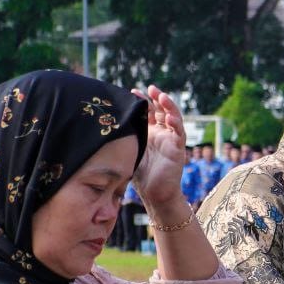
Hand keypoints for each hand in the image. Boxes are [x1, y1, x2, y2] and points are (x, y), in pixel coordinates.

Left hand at [130, 85, 187, 209]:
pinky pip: (179, 131)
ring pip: (173, 117)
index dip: (142, 102)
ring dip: (168, 105)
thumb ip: (123, 139)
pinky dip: (175, 121)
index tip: (132, 91)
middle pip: (160, 110)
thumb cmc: (140, 177)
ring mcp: (171, 139)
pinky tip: (169, 115)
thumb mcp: (128, 152)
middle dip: (155, 98)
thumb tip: (104, 126)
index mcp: (149, 133)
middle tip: (148, 89)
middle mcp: (161, 134)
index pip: (147, 112)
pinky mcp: (178, 148)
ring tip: (160, 96)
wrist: (154, 195)